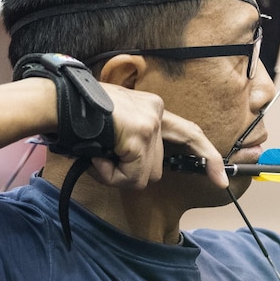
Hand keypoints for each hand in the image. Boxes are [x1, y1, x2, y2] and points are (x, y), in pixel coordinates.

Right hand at [89, 84, 228, 189]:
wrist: (58, 101)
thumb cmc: (76, 115)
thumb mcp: (113, 125)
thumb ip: (131, 142)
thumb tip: (135, 173)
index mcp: (153, 108)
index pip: (190, 133)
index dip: (206, 156)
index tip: (221, 179)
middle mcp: (157, 112)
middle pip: (157, 167)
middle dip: (131, 174)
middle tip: (103, 163)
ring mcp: (151, 124)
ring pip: (144, 176)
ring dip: (118, 176)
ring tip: (97, 157)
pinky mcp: (141, 136)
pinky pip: (132, 177)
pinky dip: (111, 177)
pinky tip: (97, 158)